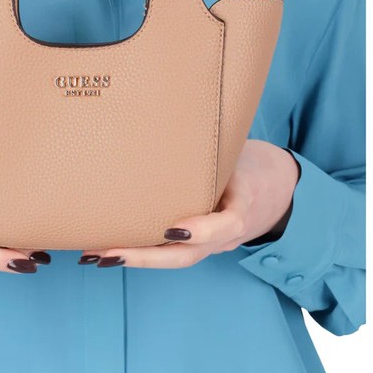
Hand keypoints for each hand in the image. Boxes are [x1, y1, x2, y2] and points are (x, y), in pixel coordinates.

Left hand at [82, 140, 300, 267]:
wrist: (277, 190)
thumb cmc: (251, 164)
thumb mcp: (242, 152)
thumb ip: (216, 147)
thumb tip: (178, 113)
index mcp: (244, 204)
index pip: (227, 224)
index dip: (203, 229)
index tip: (174, 228)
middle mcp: (226, 234)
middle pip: (187, 256)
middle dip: (144, 256)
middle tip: (107, 253)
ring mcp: (213, 244)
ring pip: (175, 258)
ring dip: (134, 258)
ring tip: (95, 255)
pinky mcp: (200, 245)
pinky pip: (171, 253)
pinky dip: (142, 252)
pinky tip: (110, 250)